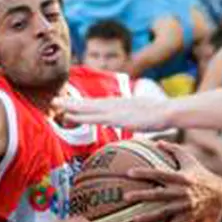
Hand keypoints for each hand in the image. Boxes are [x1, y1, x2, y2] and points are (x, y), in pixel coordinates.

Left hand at [54, 94, 174, 131]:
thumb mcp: (141, 115)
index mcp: (119, 104)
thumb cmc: (159, 115)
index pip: (96, 104)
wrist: (168, 111)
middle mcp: (114, 104)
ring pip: (87, 108)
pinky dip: (81, 117)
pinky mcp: (117, 117)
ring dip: (70, 107)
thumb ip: (132, 117)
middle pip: (88, 103)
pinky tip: (70, 116)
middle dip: (71, 102)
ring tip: (55, 105)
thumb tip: (129, 121)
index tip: (68, 102)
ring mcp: (114, 110)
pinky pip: (94, 118)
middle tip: (53, 100)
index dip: (82, 104)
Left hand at [123, 141, 221, 221]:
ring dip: (149, 217)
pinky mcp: (188, 217)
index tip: (129, 173)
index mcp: (180, 177)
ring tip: (133, 219)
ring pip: (164, 212)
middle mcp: (182, 192)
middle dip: (142, 196)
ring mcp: (185, 206)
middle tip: (126, 197)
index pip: (160, 174)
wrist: (218, 193)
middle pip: (159, 194)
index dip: (145, 173)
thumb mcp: (189, 159)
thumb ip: (173, 149)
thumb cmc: (199, 173)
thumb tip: (156, 141)